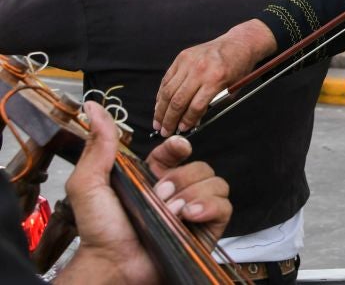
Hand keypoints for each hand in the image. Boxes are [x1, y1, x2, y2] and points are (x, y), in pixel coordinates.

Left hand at [60, 102, 230, 283]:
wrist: (114, 265)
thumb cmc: (100, 230)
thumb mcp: (90, 183)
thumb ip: (99, 145)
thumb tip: (94, 108)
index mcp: (154, 178)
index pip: (179, 151)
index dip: (180, 146)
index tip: (176, 148)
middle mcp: (178, 192)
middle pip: (200, 165)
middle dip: (181, 178)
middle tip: (159, 197)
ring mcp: (195, 210)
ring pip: (215, 182)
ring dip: (193, 194)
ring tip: (172, 212)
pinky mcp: (208, 228)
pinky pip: (224, 205)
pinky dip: (208, 206)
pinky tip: (188, 217)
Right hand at [154, 19, 276, 136]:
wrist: (238, 44)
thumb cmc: (238, 69)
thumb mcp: (232, 90)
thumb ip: (212, 105)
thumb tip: (192, 121)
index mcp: (216, 79)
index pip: (196, 106)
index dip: (187, 121)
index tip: (182, 130)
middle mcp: (200, 69)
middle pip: (178, 100)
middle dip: (169, 119)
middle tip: (164, 131)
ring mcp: (189, 61)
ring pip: (168, 90)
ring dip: (161, 109)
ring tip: (157, 123)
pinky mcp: (182, 57)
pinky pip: (167, 79)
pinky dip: (161, 94)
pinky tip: (160, 105)